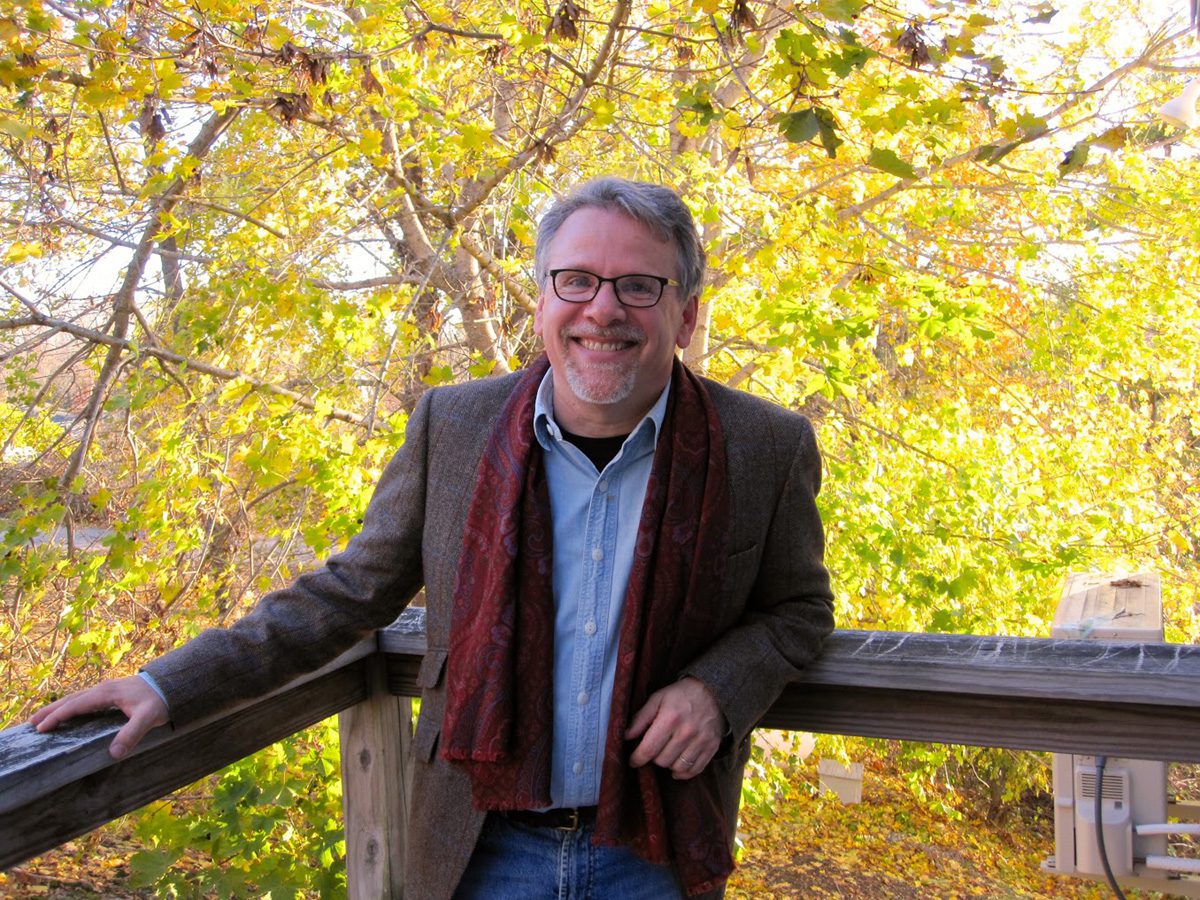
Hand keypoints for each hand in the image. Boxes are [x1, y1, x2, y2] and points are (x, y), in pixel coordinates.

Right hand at [30, 675, 168, 759]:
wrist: (174, 683)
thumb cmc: (160, 699)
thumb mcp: (148, 718)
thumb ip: (131, 734)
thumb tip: (113, 754)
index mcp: (106, 693)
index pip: (75, 705)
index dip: (58, 717)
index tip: (42, 729)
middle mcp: (103, 689)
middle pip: (71, 700)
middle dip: (51, 711)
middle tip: (31, 724)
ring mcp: (107, 689)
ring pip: (77, 698)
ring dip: (60, 708)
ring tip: (44, 718)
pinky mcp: (113, 692)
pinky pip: (86, 699)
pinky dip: (72, 706)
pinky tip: (71, 714)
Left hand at [626, 677, 724, 779]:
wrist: (713, 691)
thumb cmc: (680, 695)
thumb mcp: (657, 699)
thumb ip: (640, 718)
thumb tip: (626, 736)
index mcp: (670, 719)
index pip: (648, 750)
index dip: (637, 759)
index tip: (633, 760)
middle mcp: (686, 732)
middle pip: (662, 761)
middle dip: (654, 758)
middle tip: (654, 749)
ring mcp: (701, 741)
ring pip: (677, 768)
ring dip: (669, 764)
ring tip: (667, 753)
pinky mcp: (712, 748)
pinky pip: (694, 770)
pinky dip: (684, 772)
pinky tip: (678, 764)